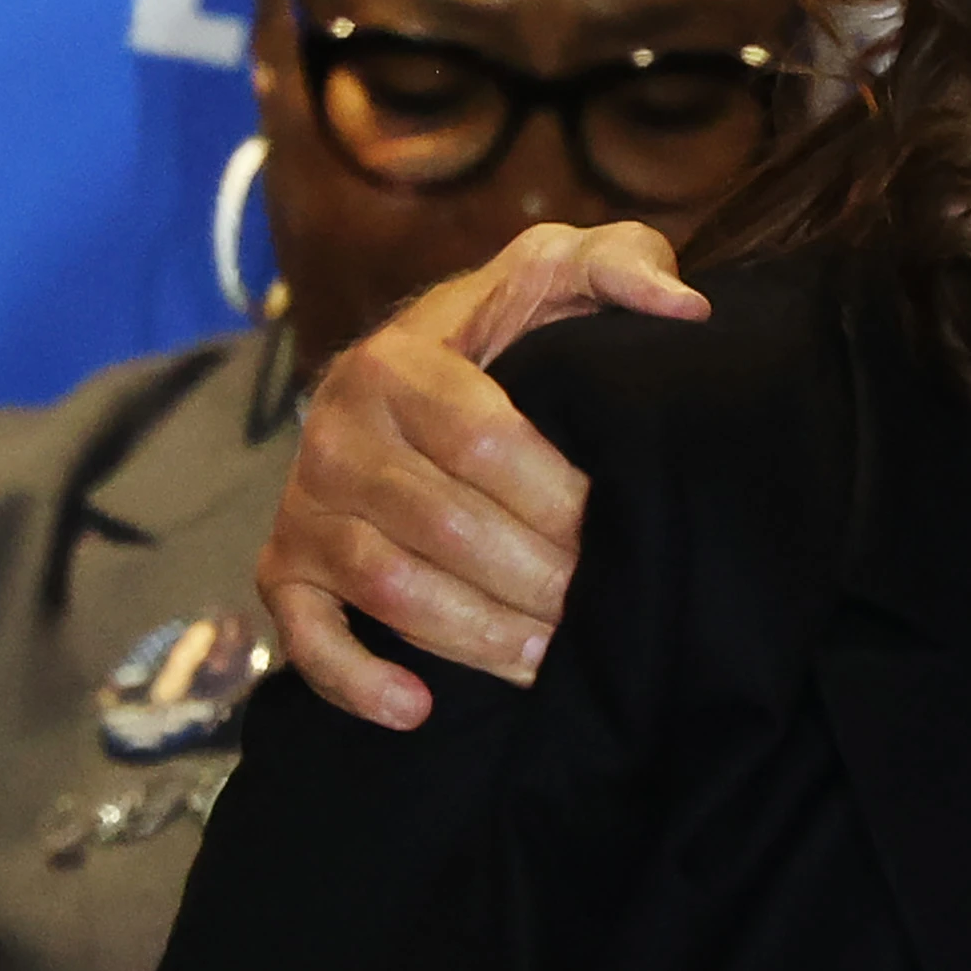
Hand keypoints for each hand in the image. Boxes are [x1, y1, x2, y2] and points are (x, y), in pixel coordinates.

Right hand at [252, 221, 701, 727]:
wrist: (407, 374)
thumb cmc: (504, 333)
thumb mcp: (557, 274)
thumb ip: (620, 264)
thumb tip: (685, 308)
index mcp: (400, 360)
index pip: (484, 440)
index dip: (559, 497)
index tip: (622, 526)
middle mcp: (336, 431)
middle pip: (444, 524)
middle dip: (536, 577)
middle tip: (603, 607)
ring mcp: (306, 505)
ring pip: (389, 586)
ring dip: (477, 634)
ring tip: (552, 657)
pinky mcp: (285, 567)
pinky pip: (305, 638)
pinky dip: (355, 680)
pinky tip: (419, 706)